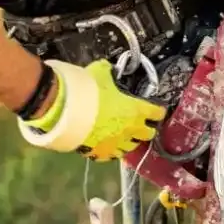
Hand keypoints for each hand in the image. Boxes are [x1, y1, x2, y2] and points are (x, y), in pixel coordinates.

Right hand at [18, 59, 166, 159]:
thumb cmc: (87, 91)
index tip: (156, 108)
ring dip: (130, 140)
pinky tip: (107, 144)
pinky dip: (111, 150)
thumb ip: (108, 71)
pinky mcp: (101, 153)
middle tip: (140, 122)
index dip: (157, 109)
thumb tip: (106, 67)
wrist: (66, 112)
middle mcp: (130, 130)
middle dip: (146, 128)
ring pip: (131, 148)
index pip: (157, 112)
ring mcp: (116, 144)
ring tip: (123, 135)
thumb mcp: (100, 73)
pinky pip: (111, 155)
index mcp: (135, 110)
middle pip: (148, 134)